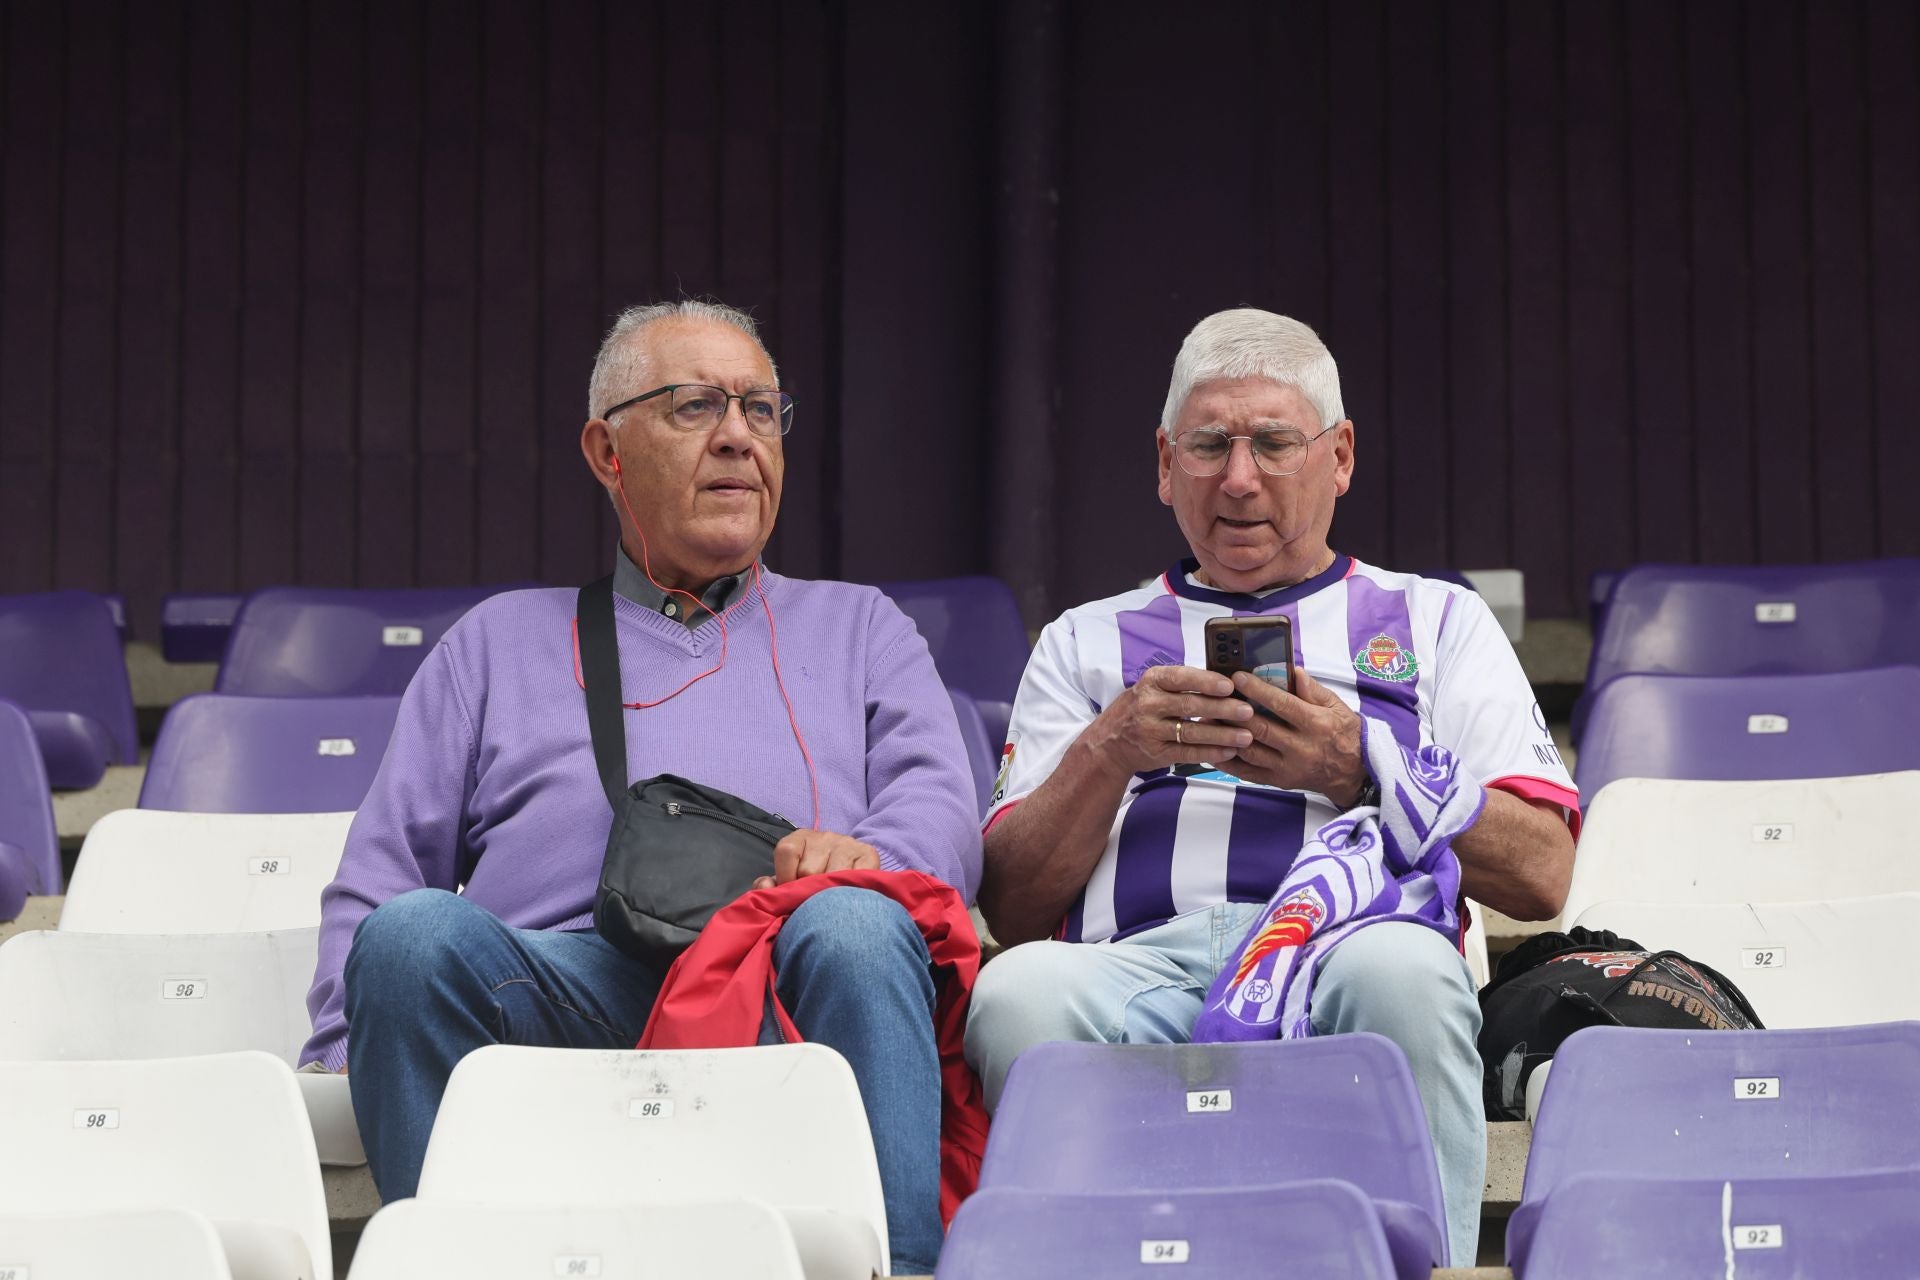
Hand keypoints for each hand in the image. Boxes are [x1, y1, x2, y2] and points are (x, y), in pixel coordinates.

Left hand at [752, 829, 880, 888]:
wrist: (849, 873)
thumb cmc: (811, 883)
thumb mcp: (788, 882)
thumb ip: (769, 887)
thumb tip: (765, 886)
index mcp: (800, 838)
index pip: (787, 851)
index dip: (786, 877)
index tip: (792, 892)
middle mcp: (825, 836)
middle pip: (809, 870)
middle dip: (808, 891)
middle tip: (813, 899)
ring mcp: (848, 843)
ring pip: (833, 876)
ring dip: (830, 895)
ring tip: (831, 900)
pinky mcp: (869, 854)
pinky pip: (858, 876)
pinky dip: (851, 891)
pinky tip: (847, 895)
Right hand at [1087, 664, 1255, 777]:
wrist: (1109, 742)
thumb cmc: (1140, 709)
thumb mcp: (1153, 688)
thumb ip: (1182, 685)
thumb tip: (1226, 683)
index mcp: (1151, 681)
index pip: (1181, 677)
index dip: (1206, 681)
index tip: (1230, 685)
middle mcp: (1148, 704)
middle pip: (1190, 705)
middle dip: (1222, 709)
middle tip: (1248, 711)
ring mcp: (1150, 730)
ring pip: (1192, 732)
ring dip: (1222, 735)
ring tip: (1246, 736)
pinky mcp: (1156, 753)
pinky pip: (1187, 753)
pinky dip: (1210, 753)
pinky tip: (1229, 752)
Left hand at [1217, 667, 1367, 805]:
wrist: (1353, 772)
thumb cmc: (1343, 733)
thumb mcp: (1336, 706)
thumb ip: (1313, 689)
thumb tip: (1293, 670)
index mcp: (1316, 724)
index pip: (1282, 705)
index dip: (1258, 690)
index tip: (1238, 677)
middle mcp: (1302, 748)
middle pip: (1261, 728)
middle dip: (1235, 712)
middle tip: (1215, 697)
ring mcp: (1289, 767)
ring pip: (1250, 751)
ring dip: (1227, 736)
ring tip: (1209, 719)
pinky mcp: (1280, 780)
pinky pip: (1249, 773)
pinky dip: (1229, 762)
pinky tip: (1214, 749)